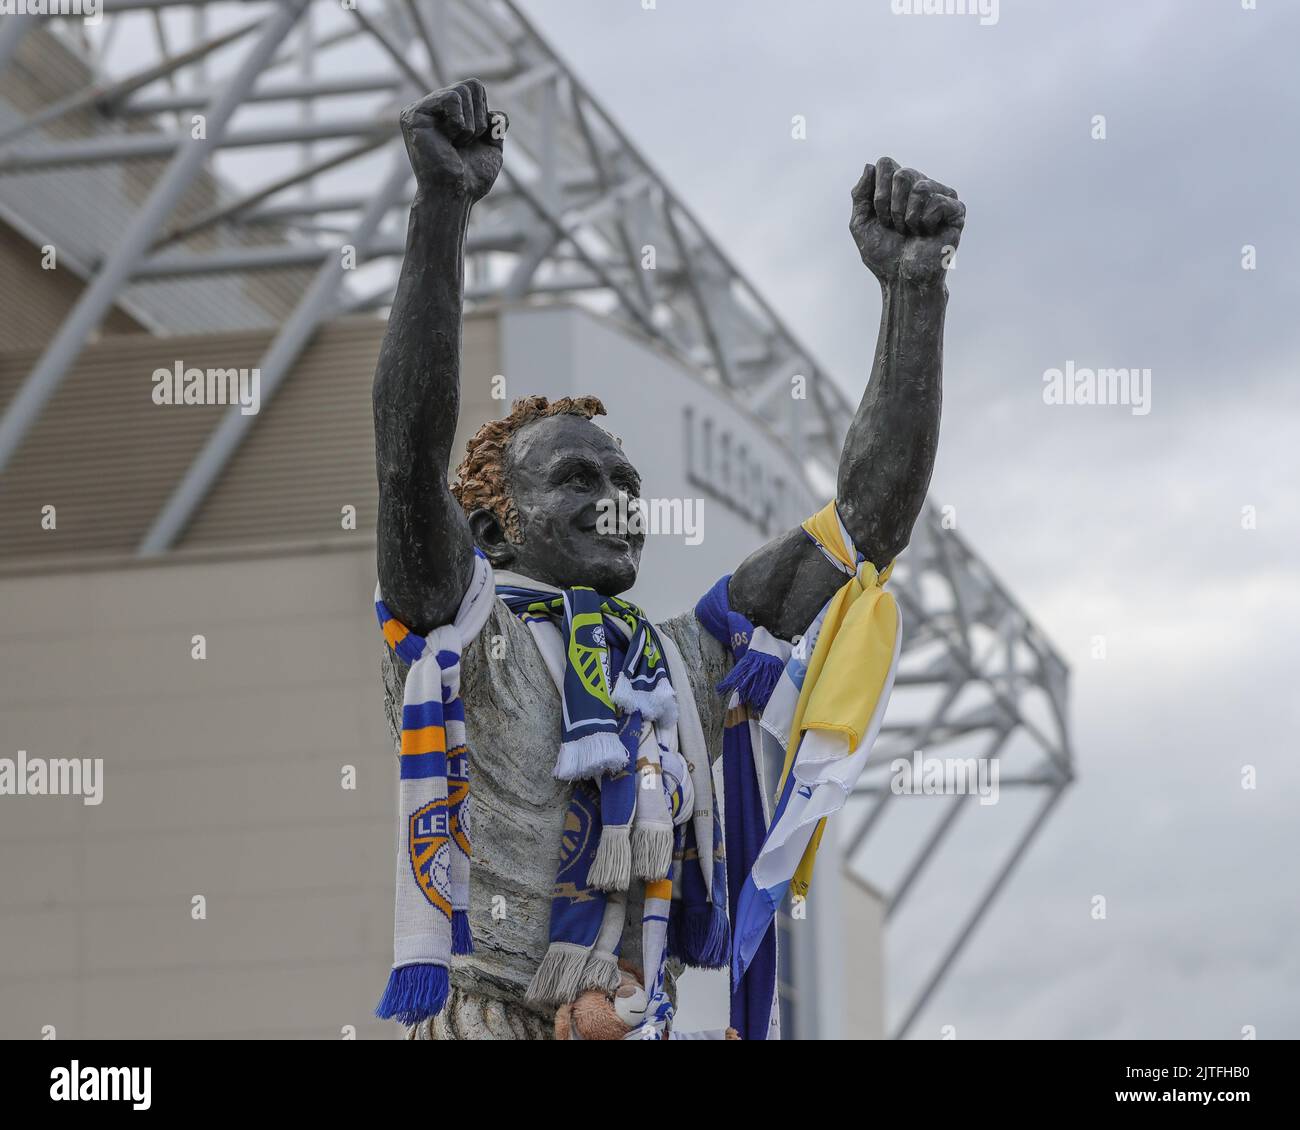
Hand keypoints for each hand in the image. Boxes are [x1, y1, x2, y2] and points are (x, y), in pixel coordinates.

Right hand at [400, 79, 507, 200]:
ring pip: (462, 91)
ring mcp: (419, 110)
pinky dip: (459, 123)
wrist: (457, 195)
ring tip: (455, 145)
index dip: (484, 114)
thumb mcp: (491, 150)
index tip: (474, 141)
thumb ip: (495, 129)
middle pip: (471, 85)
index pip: (475, 88)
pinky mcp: (413, 114)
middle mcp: (430, 108)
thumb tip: (499, 114)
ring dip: (470, 125)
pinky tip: (447, 141)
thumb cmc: (471, 179)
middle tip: (464, 144)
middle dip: (479, 119)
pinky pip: (451, 98)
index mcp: (445, 113)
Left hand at [850, 157, 964, 285]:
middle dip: (892, 207)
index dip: (877, 193)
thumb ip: (860, 194)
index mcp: (899, 186)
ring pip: (920, 186)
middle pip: (902, 173)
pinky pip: (937, 202)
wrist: (901, 279)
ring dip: (908, 217)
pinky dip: (925, 223)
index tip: (880, 218)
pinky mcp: (956, 210)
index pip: (886, 164)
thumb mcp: (860, 223)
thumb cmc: (883, 254)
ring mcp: (940, 195)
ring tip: (912, 232)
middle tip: (897, 227)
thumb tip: (869, 166)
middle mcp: (921, 185)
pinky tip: (928, 234)